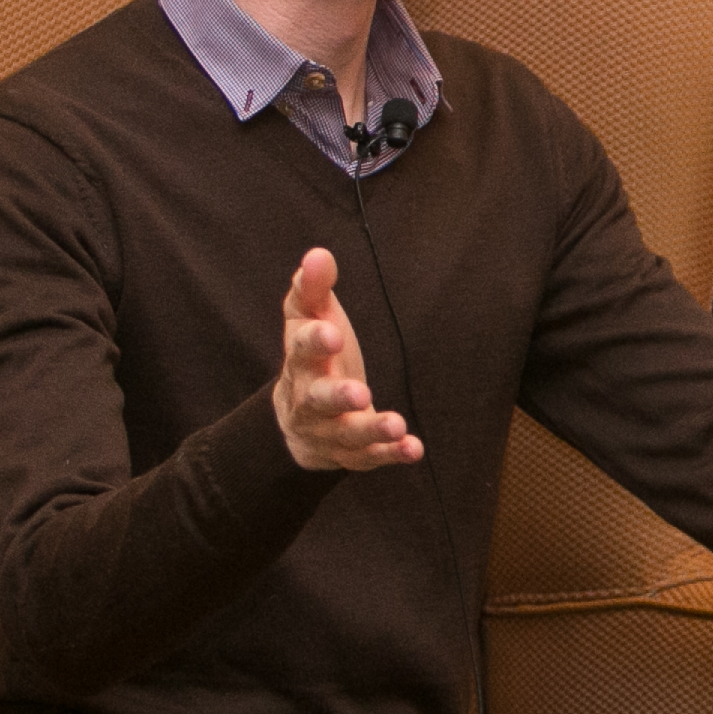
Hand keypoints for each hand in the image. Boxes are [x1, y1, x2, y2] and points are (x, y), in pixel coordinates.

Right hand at [274, 247, 421, 471]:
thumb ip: (312, 289)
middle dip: (337, 396)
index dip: (314, 341)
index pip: (301, 348)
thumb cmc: (313, 355)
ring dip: (371, 429)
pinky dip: (391, 454)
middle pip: (318, 399)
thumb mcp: (309, 319)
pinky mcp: (351, 453)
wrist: (298, 419)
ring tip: (396, 423)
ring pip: (346, 434)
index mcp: (301, 361)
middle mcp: (310, 399)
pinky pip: (369, 458)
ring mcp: (329, 430)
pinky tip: (414, 448)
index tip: (332, 333)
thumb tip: (318, 255)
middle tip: (358, 392)